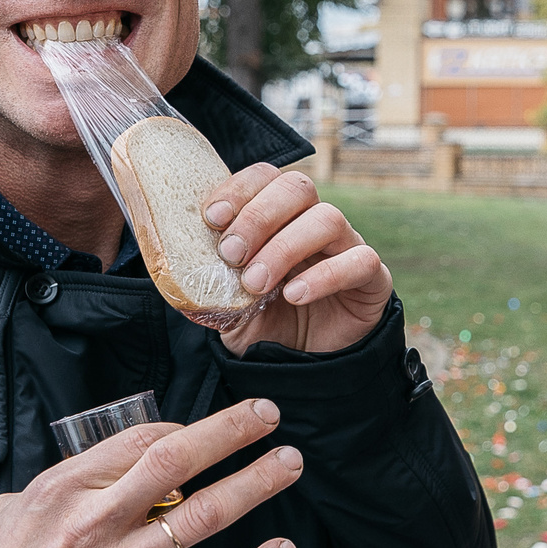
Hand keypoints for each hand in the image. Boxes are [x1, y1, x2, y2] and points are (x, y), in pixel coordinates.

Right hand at [0, 398, 301, 547]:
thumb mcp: (13, 509)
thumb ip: (63, 484)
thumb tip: (105, 466)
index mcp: (64, 488)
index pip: (142, 440)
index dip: (186, 428)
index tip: (211, 429)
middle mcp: (96, 522)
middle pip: (180, 460)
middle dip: (233, 432)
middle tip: (270, 415)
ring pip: (205, 516)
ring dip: (254, 485)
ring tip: (287, 464)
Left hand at [201, 164, 390, 354]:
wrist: (306, 369)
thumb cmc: (267, 326)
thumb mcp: (227, 305)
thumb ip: (207, 282)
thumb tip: (173, 264)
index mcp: (280, 218)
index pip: (266, 178)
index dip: (240, 189)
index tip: (212, 218)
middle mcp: (314, 223)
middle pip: (297, 187)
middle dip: (258, 217)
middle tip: (231, 254)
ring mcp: (347, 246)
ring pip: (327, 218)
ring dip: (284, 247)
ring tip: (257, 283)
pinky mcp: (372, 277)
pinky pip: (359, 260)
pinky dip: (325, 275)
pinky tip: (294, 295)